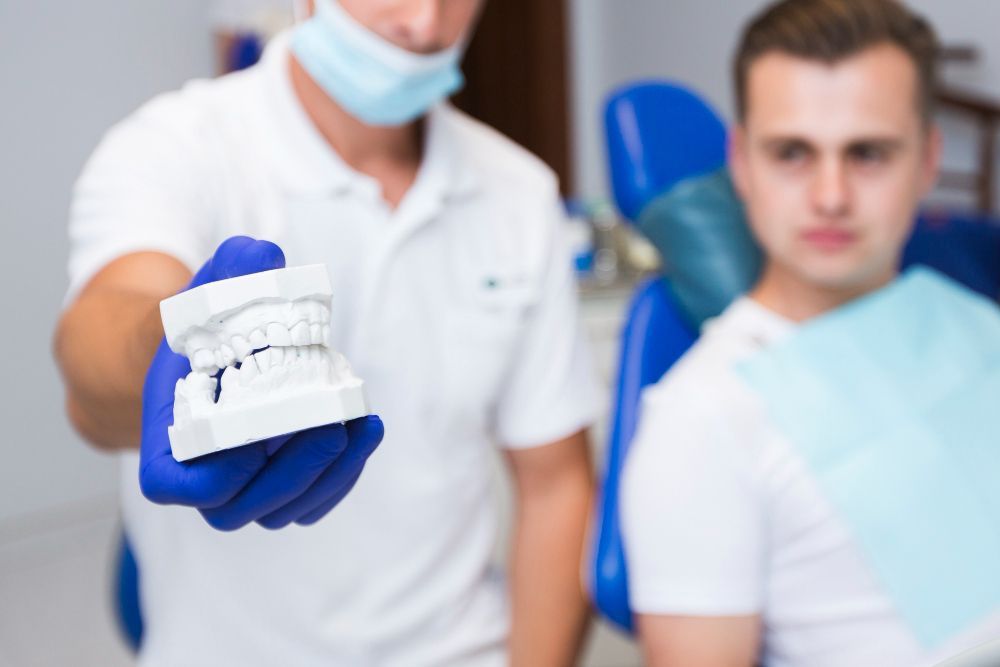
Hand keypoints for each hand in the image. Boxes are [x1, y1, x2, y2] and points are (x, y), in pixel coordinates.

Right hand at [138, 236, 383, 529]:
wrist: (211, 358)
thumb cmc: (202, 332)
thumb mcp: (207, 296)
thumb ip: (228, 274)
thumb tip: (263, 256)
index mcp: (168, 448)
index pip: (188, 488)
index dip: (226, 471)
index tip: (261, 431)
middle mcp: (204, 481)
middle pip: (246, 507)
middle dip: (296, 471)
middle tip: (333, 426)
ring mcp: (246, 492)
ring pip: (288, 510)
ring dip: (331, 474)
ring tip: (362, 424)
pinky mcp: (285, 488)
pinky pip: (316, 500)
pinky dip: (345, 474)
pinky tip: (365, 430)